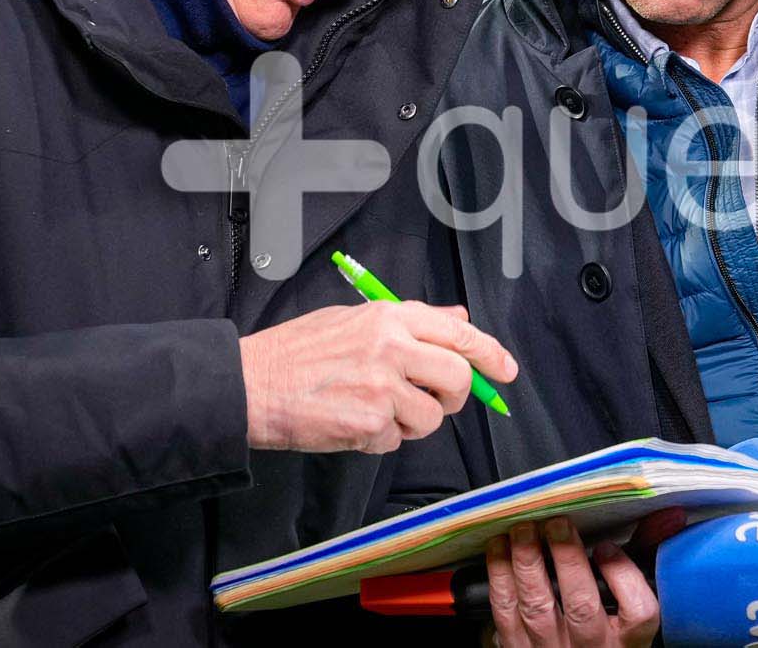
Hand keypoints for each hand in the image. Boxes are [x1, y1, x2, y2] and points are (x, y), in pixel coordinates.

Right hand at [237, 301, 516, 452]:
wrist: (251, 384)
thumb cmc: (297, 352)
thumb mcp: (356, 319)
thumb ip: (412, 322)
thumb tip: (458, 321)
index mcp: (390, 317)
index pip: (460, 334)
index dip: (491, 354)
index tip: (506, 370)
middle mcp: (392, 348)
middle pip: (458, 377)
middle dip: (456, 395)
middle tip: (436, 399)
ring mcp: (383, 387)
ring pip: (432, 417)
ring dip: (412, 422)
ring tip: (375, 409)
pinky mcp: (370, 423)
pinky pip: (397, 440)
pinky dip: (381, 438)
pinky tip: (352, 421)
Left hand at [485, 518, 659, 647]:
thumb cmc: (606, 631)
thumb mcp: (631, 602)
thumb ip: (645, 555)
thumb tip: (668, 515)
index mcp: (628, 640)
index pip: (638, 612)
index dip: (622, 576)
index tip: (608, 548)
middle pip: (582, 608)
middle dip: (566, 560)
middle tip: (557, 523)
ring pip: (538, 610)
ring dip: (527, 564)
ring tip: (523, 530)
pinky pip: (505, 617)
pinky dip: (500, 580)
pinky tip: (499, 551)